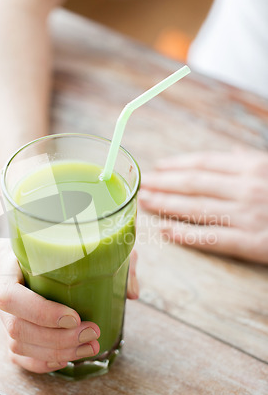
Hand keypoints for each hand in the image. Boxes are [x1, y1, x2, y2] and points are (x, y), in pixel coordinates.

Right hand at [0, 241, 138, 373]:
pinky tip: (67, 358)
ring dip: (56, 353)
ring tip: (90, 347)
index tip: (74, 317)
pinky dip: (43, 361)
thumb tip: (132, 292)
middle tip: (92, 334)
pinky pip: (17, 353)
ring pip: (17, 344)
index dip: (41, 313)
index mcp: (5, 258)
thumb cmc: (59, 228)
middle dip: (57, 339)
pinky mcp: (8, 322)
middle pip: (15, 327)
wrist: (36, 231)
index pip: (9, 295)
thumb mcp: (83, 230)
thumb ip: (109, 253)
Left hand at [139, 149, 267, 263]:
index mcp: (252, 168)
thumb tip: (233, 151)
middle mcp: (246, 188)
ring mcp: (247, 216)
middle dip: (163, 183)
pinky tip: (165, 230)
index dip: (177, 165)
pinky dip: (186, 234)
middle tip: (142, 185)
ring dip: (166, 205)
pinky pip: (212, 237)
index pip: (205, 163)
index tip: (158, 167)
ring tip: (145, 203)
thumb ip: (253, 161)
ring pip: (197, 208)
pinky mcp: (252, 242)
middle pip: (194, 184)